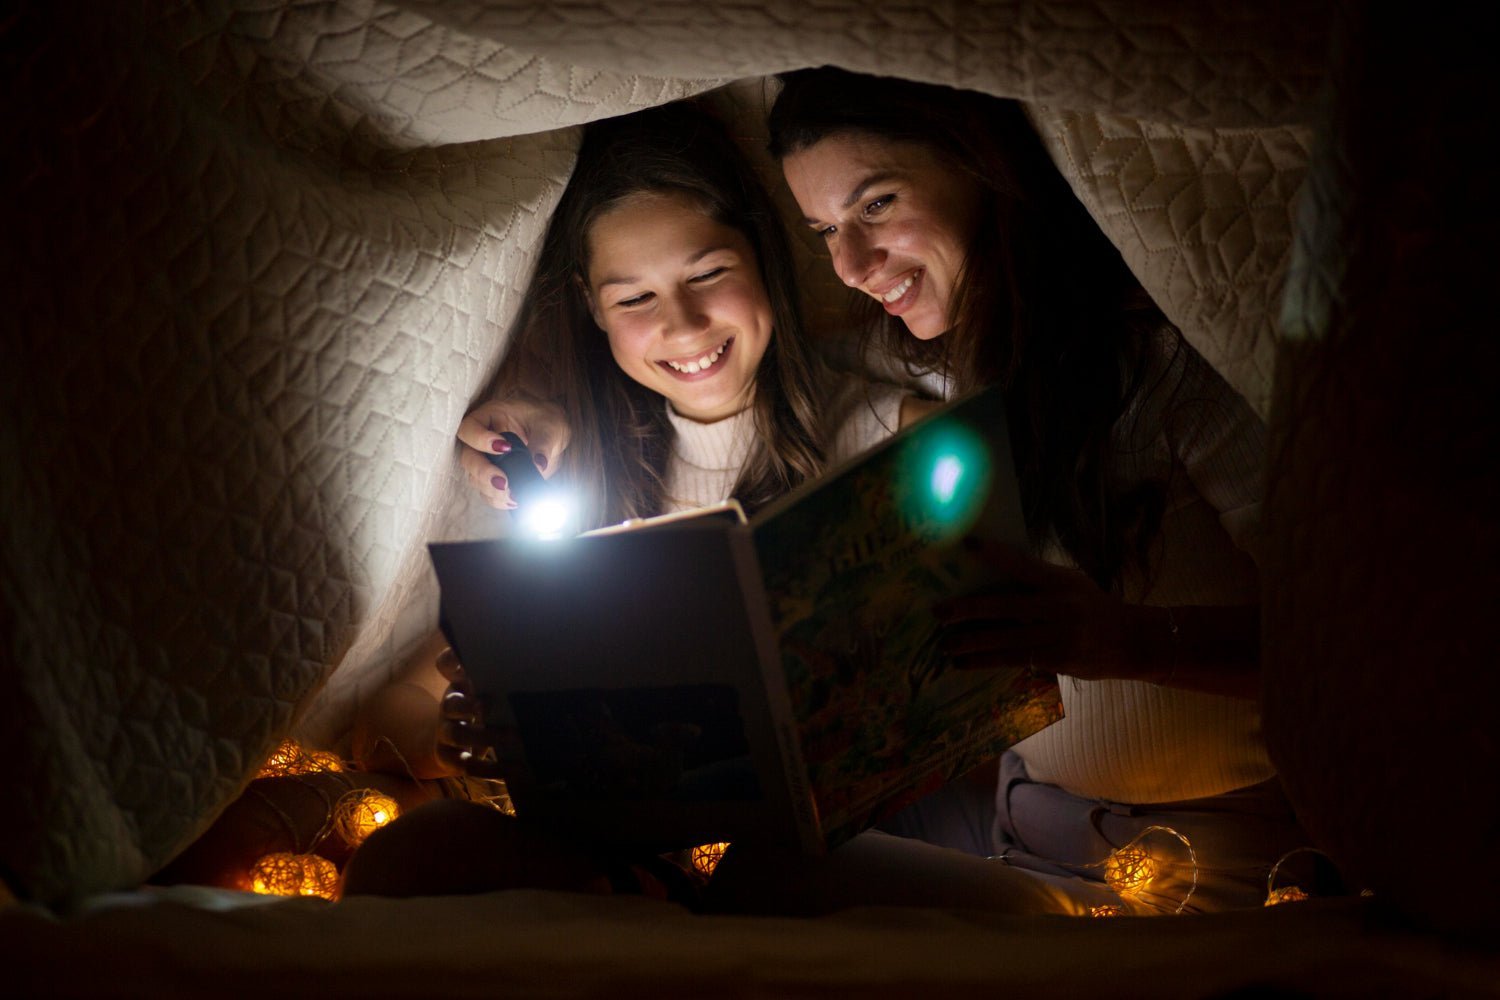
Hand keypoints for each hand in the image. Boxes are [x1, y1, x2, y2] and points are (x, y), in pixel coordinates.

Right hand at [433, 646, 519, 781]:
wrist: (450, 745)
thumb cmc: (480, 712)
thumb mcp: (487, 694)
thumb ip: (502, 683)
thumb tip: (538, 671)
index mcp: (459, 684)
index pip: (445, 664)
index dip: (452, 659)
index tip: (466, 661)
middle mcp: (448, 706)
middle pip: (451, 703)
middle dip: (472, 705)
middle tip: (492, 705)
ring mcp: (444, 732)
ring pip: (457, 733)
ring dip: (485, 736)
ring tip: (515, 738)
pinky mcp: (446, 757)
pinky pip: (464, 764)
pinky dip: (487, 768)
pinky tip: (509, 769)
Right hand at [456, 394, 570, 508]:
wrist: (550, 434)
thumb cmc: (546, 420)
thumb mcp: (549, 425)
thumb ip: (543, 442)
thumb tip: (539, 465)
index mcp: (488, 418)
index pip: (469, 428)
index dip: (480, 439)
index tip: (504, 447)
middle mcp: (480, 441)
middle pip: (469, 458)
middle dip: (484, 473)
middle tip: (503, 482)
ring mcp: (485, 461)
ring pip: (475, 479)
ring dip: (491, 490)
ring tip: (512, 496)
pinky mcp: (493, 478)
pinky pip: (488, 492)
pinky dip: (498, 500)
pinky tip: (514, 501)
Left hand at [936, 539, 1135, 678]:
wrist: (1131, 641)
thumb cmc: (1093, 606)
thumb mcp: (1071, 582)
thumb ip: (1038, 578)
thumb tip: (994, 568)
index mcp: (1060, 581)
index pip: (1024, 564)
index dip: (996, 554)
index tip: (968, 545)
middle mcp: (1059, 607)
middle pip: (1006, 606)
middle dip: (969, 609)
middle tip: (940, 612)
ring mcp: (1057, 635)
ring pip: (1005, 639)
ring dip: (971, 642)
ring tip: (944, 644)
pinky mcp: (1054, 660)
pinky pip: (1013, 659)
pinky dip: (985, 661)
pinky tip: (964, 663)